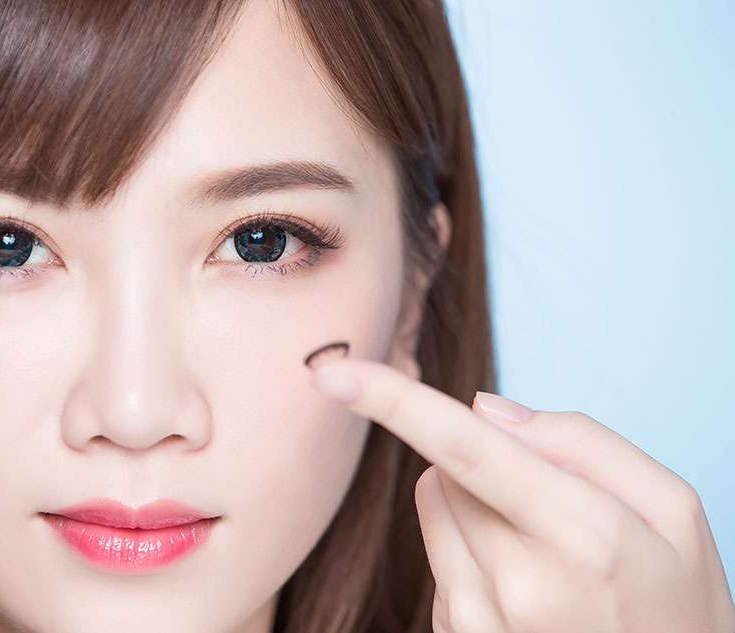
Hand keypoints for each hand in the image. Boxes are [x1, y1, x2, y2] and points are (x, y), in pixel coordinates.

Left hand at [310, 359, 734, 632]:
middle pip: (445, 468)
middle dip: (484, 462)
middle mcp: (518, 584)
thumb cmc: (677, 603)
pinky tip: (528, 588)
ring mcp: (481, 622)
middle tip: (553, 506)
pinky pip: (437, 557)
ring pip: (435, 505)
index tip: (331, 371)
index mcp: (582, 537)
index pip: (466, 448)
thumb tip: (487, 410)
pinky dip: (469, 550)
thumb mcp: (672, 511)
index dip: (393, 401)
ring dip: (471, 504)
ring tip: (542, 550)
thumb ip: (583, 443)